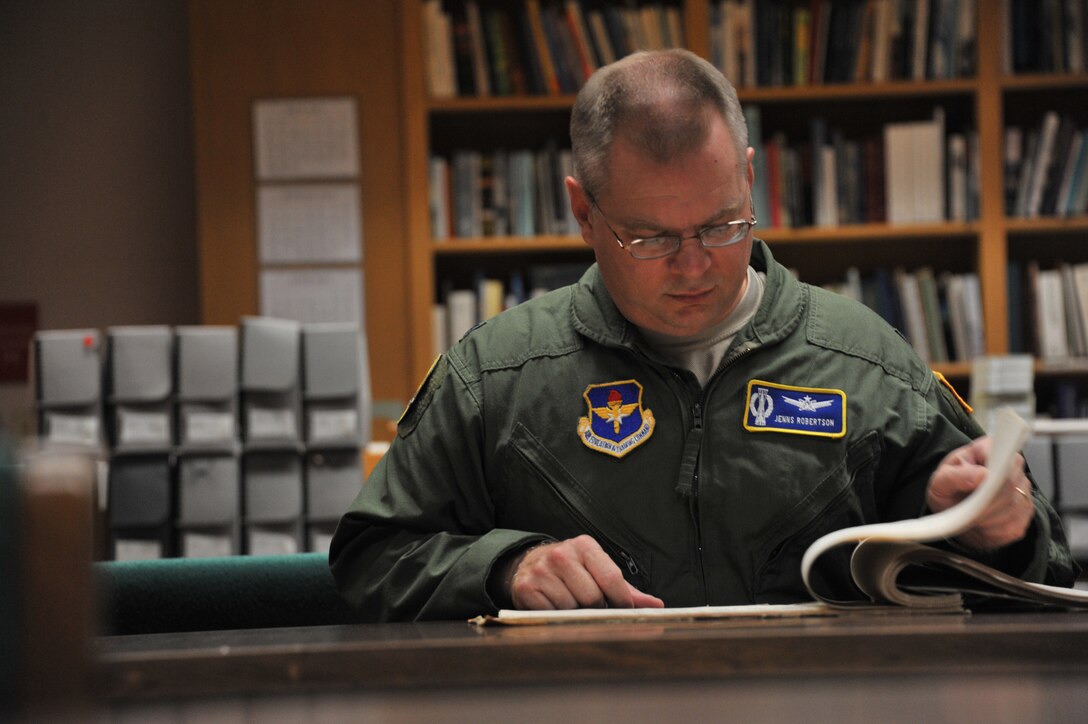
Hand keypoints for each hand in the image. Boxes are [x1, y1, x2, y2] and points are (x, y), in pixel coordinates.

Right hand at [505, 534, 664, 609]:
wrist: (529, 564)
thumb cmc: (573, 571)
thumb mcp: (599, 571)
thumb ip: (628, 590)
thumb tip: (657, 605)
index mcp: (585, 546)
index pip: (611, 577)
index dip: (621, 601)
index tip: (624, 611)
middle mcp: (562, 554)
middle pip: (592, 597)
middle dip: (596, 608)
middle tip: (592, 607)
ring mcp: (541, 570)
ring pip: (571, 607)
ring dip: (574, 613)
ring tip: (571, 604)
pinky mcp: (526, 587)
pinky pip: (550, 613)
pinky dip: (555, 616)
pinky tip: (553, 605)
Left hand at [926, 436, 1034, 550]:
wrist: (956, 510)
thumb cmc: (949, 489)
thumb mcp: (940, 481)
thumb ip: (956, 475)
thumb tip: (982, 474)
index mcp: (988, 448)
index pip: (1002, 457)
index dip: (992, 475)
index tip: (980, 484)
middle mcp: (1012, 465)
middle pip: (1009, 486)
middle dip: (985, 502)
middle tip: (967, 510)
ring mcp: (1023, 488)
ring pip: (1012, 508)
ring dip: (987, 518)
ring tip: (971, 517)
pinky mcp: (1026, 512)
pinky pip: (1014, 525)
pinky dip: (994, 530)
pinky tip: (982, 525)